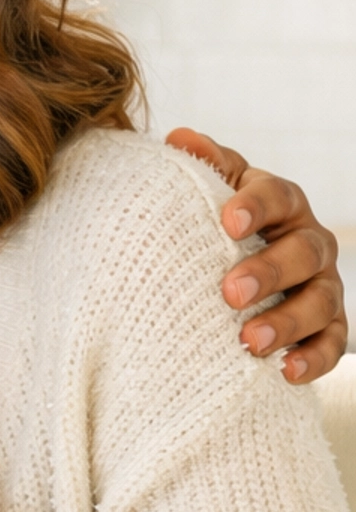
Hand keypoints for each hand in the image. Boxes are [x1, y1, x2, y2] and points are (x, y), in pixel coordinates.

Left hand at [167, 128, 346, 381]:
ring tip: (250, 341)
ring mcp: (323, 285)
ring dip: (289, 322)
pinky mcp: (328, 326)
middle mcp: (309, 241)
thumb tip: (180, 139)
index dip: (257, 206)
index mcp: (281, 203)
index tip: (228, 221)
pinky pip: (332, 343)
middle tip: (230, 292)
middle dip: (271, 271)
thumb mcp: (209, 192)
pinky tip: (285, 372)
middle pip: (305, 251)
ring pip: (322, 301)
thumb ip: (202, 167)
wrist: (234, 272)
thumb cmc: (216, 227)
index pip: (278, 196)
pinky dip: (313, 359)